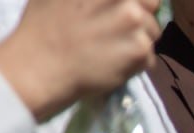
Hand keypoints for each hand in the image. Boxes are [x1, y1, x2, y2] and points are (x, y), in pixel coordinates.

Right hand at [0, 0, 161, 121]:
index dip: (135, 0)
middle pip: (152, 3)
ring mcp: (134, 22)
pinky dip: (136, 64)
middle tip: (120, 30)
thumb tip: (102, 2)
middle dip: (142, 16)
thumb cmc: (41, 26)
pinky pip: (150, 57)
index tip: (123, 11)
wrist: (39, 65)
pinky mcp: (140, 49)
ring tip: (112, 50)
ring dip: (139, 42)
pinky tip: (113, 64)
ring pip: (153, 32)